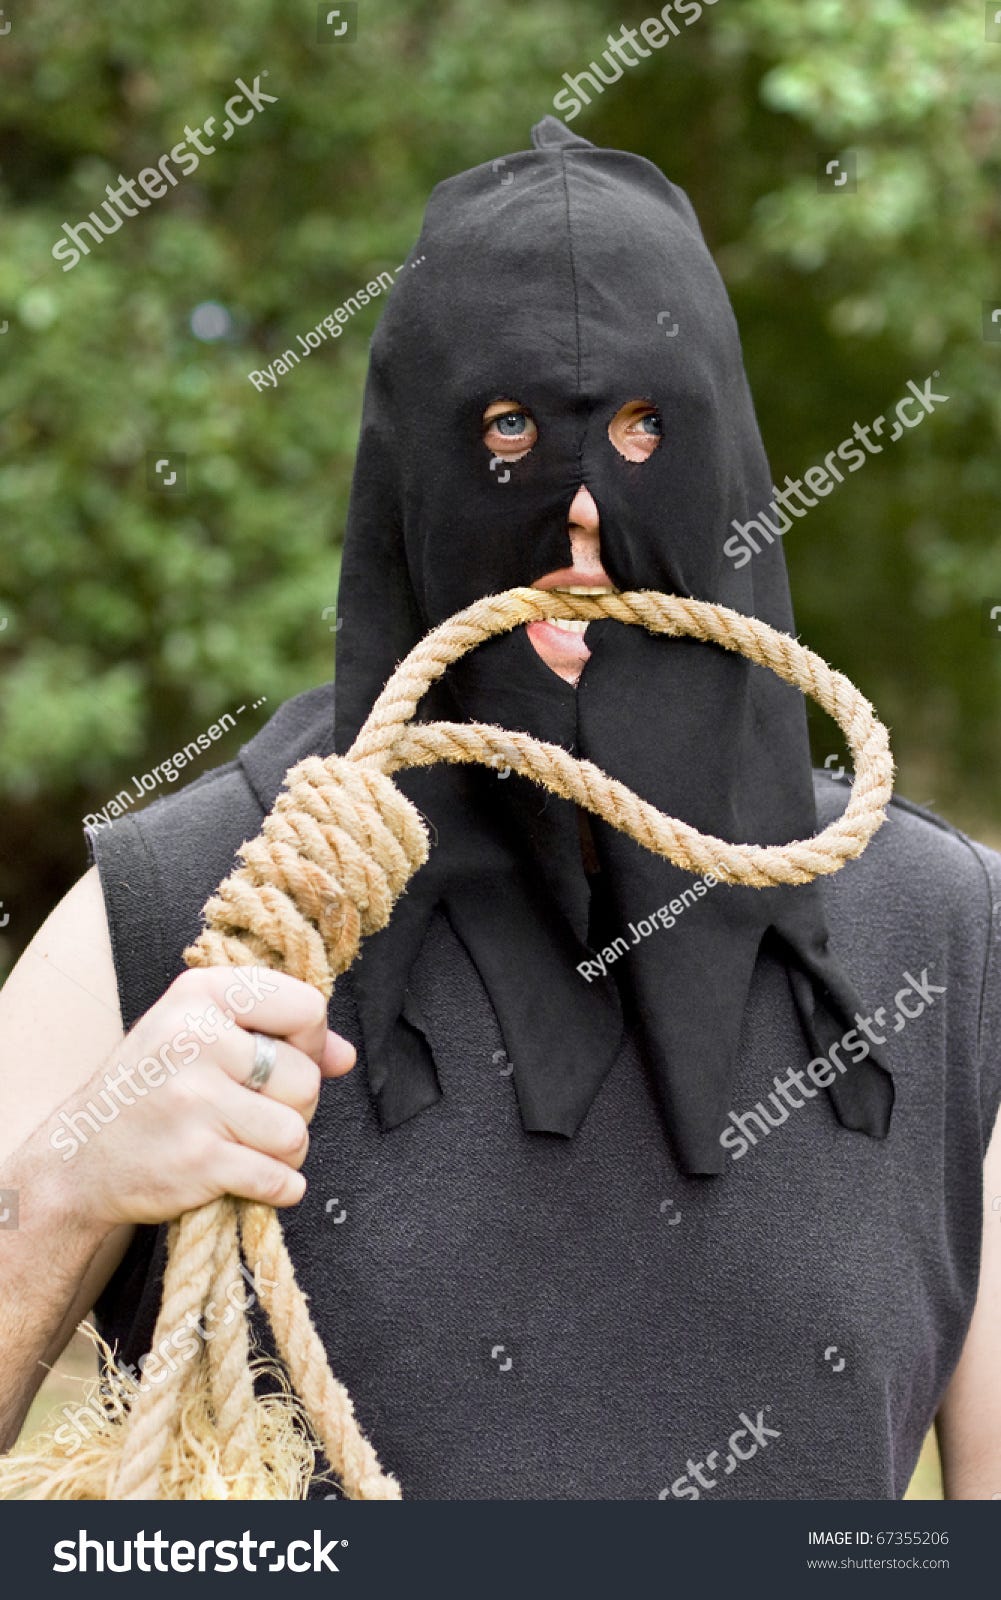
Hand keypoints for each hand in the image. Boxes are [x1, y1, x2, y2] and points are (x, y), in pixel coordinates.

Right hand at [45, 966, 354, 1227]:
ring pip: (296, 1133)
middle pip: (305, 1079)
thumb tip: (345, 1056)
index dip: (310, 1042)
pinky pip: (280, 1178)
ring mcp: (195, 1100)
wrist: (79, 1160)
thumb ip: (276, 1034)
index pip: (306, 1007)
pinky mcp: (198, 1159)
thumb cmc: (151, 1089)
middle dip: (293, 1106)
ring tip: (245, 1145)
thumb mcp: (199, 1036)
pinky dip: (277, 1187)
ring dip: (283, 1151)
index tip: (285, 1060)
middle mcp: (195, 1039)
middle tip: (251, 1112)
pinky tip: (246, 1177)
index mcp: (200, 994)